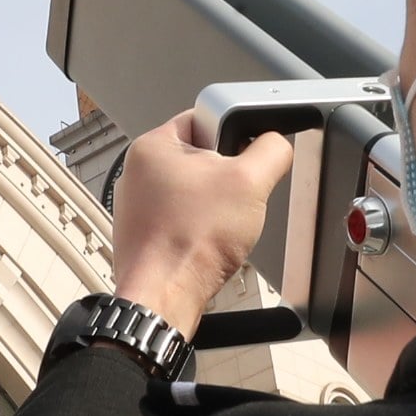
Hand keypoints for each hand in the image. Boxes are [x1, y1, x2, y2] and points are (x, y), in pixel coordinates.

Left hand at [110, 109, 290, 336]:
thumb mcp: (251, 182)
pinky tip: (206, 243)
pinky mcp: (145, 232)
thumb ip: (272, 150)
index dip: (235, 137)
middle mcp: (137, 172)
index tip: (243, 161)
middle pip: (202, 157)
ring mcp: (139, 205)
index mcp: (152, 146)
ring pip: (195, 191)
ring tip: (218, 226)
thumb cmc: (191, 243)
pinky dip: (201, 229)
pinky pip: (184, 218)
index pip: (205, 118)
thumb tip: (277, 142)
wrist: (165, 297)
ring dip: (216, 207)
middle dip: (228, 178)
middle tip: (233, 200)